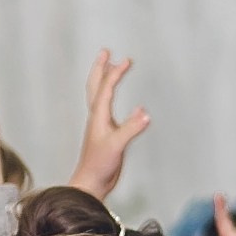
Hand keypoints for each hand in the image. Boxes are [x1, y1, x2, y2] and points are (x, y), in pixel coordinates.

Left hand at [68, 50, 148, 197]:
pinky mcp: (106, 134)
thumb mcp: (116, 145)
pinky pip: (108, 108)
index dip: (116, 72)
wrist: (91, 183)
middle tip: (106, 52)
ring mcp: (100, 125)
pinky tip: (128, 104)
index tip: (127, 60)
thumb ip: (131, 128)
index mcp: (98, 116)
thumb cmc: (99, 165)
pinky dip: (113, 99)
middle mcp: (97, 117)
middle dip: (100, 68)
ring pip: (99, 95)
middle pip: (96, 86)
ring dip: (104, 79)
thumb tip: (145, 112)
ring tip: (111, 68)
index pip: (107, 87)